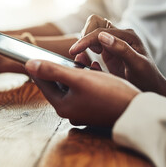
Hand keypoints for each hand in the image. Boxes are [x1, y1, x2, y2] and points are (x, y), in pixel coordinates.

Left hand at [25, 60, 139, 126]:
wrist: (136, 110)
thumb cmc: (109, 93)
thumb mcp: (79, 78)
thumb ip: (53, 71)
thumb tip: (29, 65)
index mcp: (62, 105)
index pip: (43, 83)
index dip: (39, 67)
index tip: (34, 55)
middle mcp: (70, 111)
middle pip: (58, 84)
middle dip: (62, 67)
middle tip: (65, 55)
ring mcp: (82, 111)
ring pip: (72, 86)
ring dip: (76, 71)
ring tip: (82, 59)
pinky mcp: (94, 109)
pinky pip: (84, 90)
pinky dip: (87, 78)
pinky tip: (96, 69)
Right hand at [70, 29, 165, 99]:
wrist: (152, 90)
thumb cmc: (148, 78)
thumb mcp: (137, 65)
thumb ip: (122, 50)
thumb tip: (102, 36)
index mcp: (128, 36)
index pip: (101, 31)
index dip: (86, 40)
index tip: (74, 51)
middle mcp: (120, 36)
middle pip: (95, 23)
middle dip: (85, 36)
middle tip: (83, 53)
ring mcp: (113, 43)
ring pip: (92, 32)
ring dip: (85, 43)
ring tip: (87, 59)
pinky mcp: (108, 52)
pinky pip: (93, 44)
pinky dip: (86, 51)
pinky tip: (90, 63)